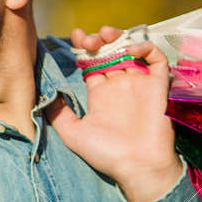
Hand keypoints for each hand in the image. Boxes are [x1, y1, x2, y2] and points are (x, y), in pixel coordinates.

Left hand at [45, 24, 182, 201]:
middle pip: (109, 52)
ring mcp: (139, 84)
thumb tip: (44, 95)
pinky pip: (156, 59)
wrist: (138, 166)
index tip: (74, 35)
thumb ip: (58, 114)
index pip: (91, 63)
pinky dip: (146, 48)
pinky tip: (130, 50)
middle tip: (88, 39)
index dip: (83, 47)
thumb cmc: (106, 154)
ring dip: (119, 37)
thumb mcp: (73, 133)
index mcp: (100, 94)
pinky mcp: (158, 85)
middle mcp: (119, 86)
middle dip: (98, 39)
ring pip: (131, 50)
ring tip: (106, 35)